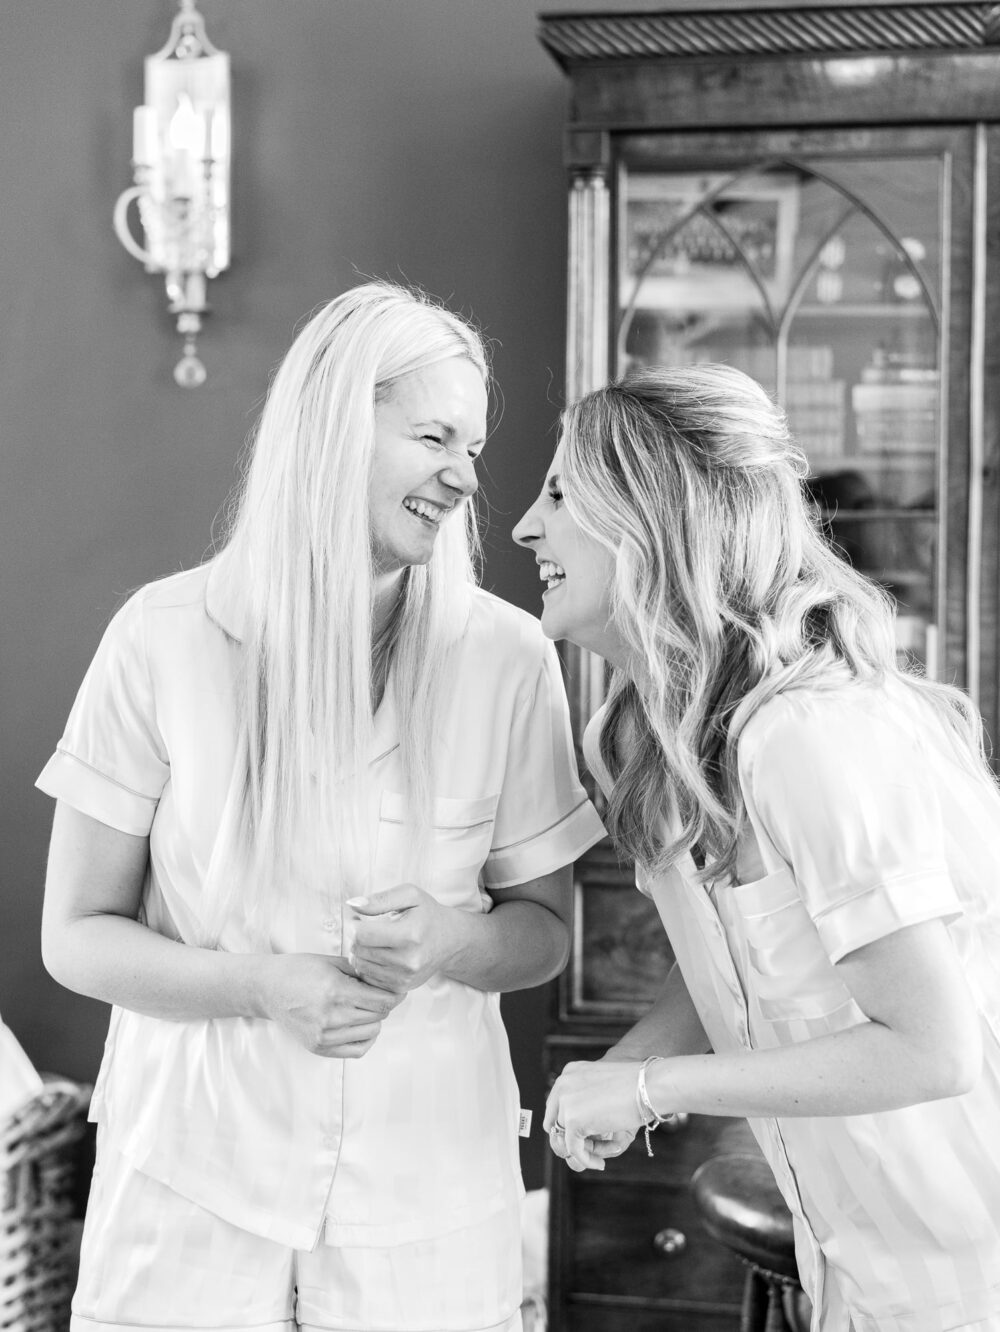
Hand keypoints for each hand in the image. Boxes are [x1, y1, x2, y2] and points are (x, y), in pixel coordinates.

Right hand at [257, 953, 402, 1058]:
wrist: (268, 989)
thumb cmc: (300, 970)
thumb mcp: (332, 962)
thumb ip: (362, 971)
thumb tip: (390, 980)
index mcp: (336, 991)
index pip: (382, 1000)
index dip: (395, 993)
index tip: (397, 988)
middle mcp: (331, 1017)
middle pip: (379, 1016)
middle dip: (384, 1004)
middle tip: (379, 993)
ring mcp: (324, 1036)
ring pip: (372, 1032)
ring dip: (375, 1019)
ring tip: (365, 1006)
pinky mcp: (319, 1048)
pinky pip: (357, 1050)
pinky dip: (366, 1038)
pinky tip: (361, 1025)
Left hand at [348, 884, 462, 993]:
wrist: (450, 941)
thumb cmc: (427, 914)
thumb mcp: (410, 896)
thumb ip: (380, 899)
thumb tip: (352, 904)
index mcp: (409, 935)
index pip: (362, 934)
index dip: (353, 925)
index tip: (358, 919)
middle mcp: (408, 960)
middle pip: (359, 950)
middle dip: (355, 938)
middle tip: (364, 929)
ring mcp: (405, 977)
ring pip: (360, 966)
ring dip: (359, 952)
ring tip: (371, 941)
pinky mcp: (401, 987)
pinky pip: (368, 978)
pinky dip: (367, 966)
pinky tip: (377, 954)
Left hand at [544, 1058, 645, 1170]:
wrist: (650, 1085)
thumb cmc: (637, 1088)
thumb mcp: (605, 1095)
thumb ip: (588, 1112)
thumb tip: (574, 1148)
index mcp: (569, 1074)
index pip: (556, 1107)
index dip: (570, 1126)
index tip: (589, 1136)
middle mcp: (562, 1085)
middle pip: (553, 1124)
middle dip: (572, 1139)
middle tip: (593, 1148)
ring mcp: (565, 1102)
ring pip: (564, 1139)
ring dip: (583, 1150)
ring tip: (602, 1154)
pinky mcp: (572, 1120)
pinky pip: (573, 1150)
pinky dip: (586, 1160)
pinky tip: (600, 1163)